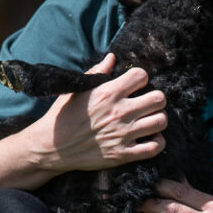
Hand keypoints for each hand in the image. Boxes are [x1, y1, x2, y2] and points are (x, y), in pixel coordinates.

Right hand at [34, 53, 167, 172]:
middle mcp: (119, 112)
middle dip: (156, 99)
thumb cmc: (64, 115)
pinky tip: (150, 138)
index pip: (141, 75)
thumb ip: (98, 73)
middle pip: (159, 98)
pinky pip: (155, 148)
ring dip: (158, 119)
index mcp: (108, 93)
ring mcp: (123, 134)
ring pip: (160, 121)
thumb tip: (113, 58)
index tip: (136, 86)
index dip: (141, 79)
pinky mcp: (123, 154)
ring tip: (149, 120)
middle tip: (148, 104)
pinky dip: (157, 142)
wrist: (52, 146)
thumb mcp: (78, 90)